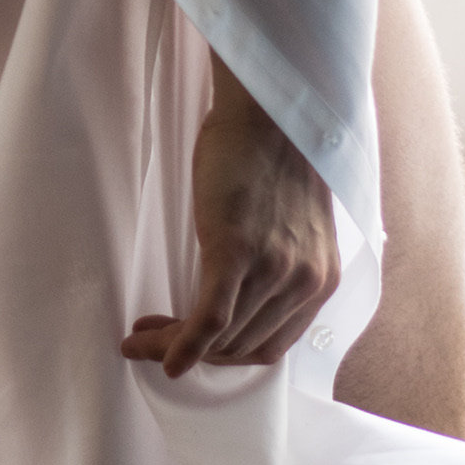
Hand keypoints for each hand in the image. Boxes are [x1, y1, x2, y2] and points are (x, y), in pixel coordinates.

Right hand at [121, 59, 339, 377]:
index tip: (192, 348)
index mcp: (321, 280)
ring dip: (174, 344)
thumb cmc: (270, 157)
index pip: (269, 345)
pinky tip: (152, 350)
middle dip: (195, 355)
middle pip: (240, 348)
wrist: (268, 109)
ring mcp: (273, 269)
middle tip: (155, 342)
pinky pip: (207, 318)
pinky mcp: (237, 251)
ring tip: (143, 336)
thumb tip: (242, 297)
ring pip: (220, 337)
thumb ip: (280, 266)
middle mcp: (305, 283)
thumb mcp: (292, 227)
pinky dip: (178, 343)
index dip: (225, 355)